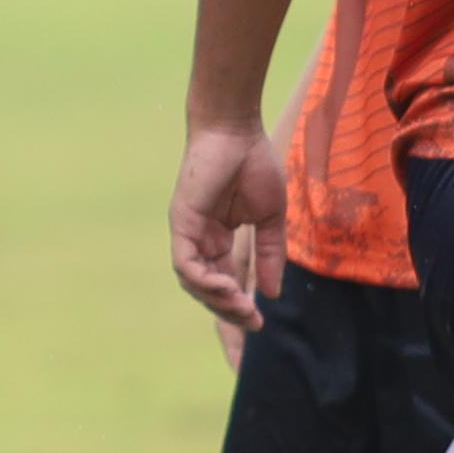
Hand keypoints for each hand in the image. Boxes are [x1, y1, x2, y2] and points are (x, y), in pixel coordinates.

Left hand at [168, 123, 286, 344]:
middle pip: (206, 288)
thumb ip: (271, 253)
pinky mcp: (181, 223)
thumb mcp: (271, 218)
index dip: (239, 305)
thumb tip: (273, 293)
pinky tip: (226, 288)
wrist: (237, 130)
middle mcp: (199, 239)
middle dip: (228, 309)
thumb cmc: (254, 164)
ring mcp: (187, 232)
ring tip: (242, 307)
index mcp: (218, 239)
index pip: (224, 281)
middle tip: (252, 322)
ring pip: (192, 281)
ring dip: (217, 300)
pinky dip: (203, 280)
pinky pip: (185, 263)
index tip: (260, 322)